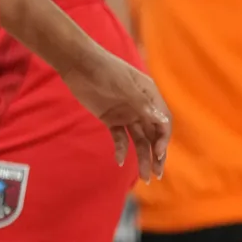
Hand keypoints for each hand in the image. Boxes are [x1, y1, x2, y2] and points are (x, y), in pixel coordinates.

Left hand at [59, 46, 170, 181]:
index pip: (163, 122)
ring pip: (138, 139)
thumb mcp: (125, 88)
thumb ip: (143, 106)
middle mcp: (141, 106)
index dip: (163, 139)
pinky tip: (119, 160)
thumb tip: (162, 121)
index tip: (158, 154)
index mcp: (149, 96)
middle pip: (153, 134)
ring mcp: (126, 113)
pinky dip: (121, 149)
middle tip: (156, 174)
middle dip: (156, 155)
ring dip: (141, 157)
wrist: (78, 64)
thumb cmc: (106, 70)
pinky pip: (120, 137)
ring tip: (144, 177)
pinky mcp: (111, 118)